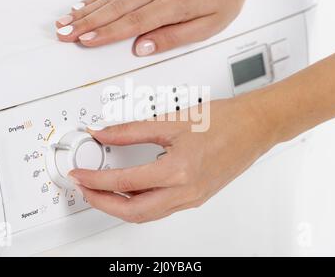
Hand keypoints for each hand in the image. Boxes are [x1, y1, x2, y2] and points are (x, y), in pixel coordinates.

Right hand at [56, 0, 268, 55]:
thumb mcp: (207, 27)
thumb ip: (173, 38)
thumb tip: (143, 48)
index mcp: (172, 3)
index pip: (132, 22)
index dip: (106, 33)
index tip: (85, 41)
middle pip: (114, 8)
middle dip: (85, 23)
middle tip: (63, 34)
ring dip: (85, 10)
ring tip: (65, 21)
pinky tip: (84, 4)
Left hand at [69, 97, 277, 222]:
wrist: (255, 126)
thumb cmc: (225, 120)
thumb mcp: (172, 120)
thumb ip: (131, 130)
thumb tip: (104, 133)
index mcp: (179, 171)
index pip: (124, 182)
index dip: (95, 179)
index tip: (79, 174)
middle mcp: (186, 192)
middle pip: (132, 211)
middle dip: (102, 202)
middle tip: (84, 188)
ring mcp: (192, 198)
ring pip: (147, 214)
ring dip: (119, 206)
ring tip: (102, 190)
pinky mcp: (196, 197)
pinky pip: (161, 209)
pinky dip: (139, 203)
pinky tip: (131, 190)